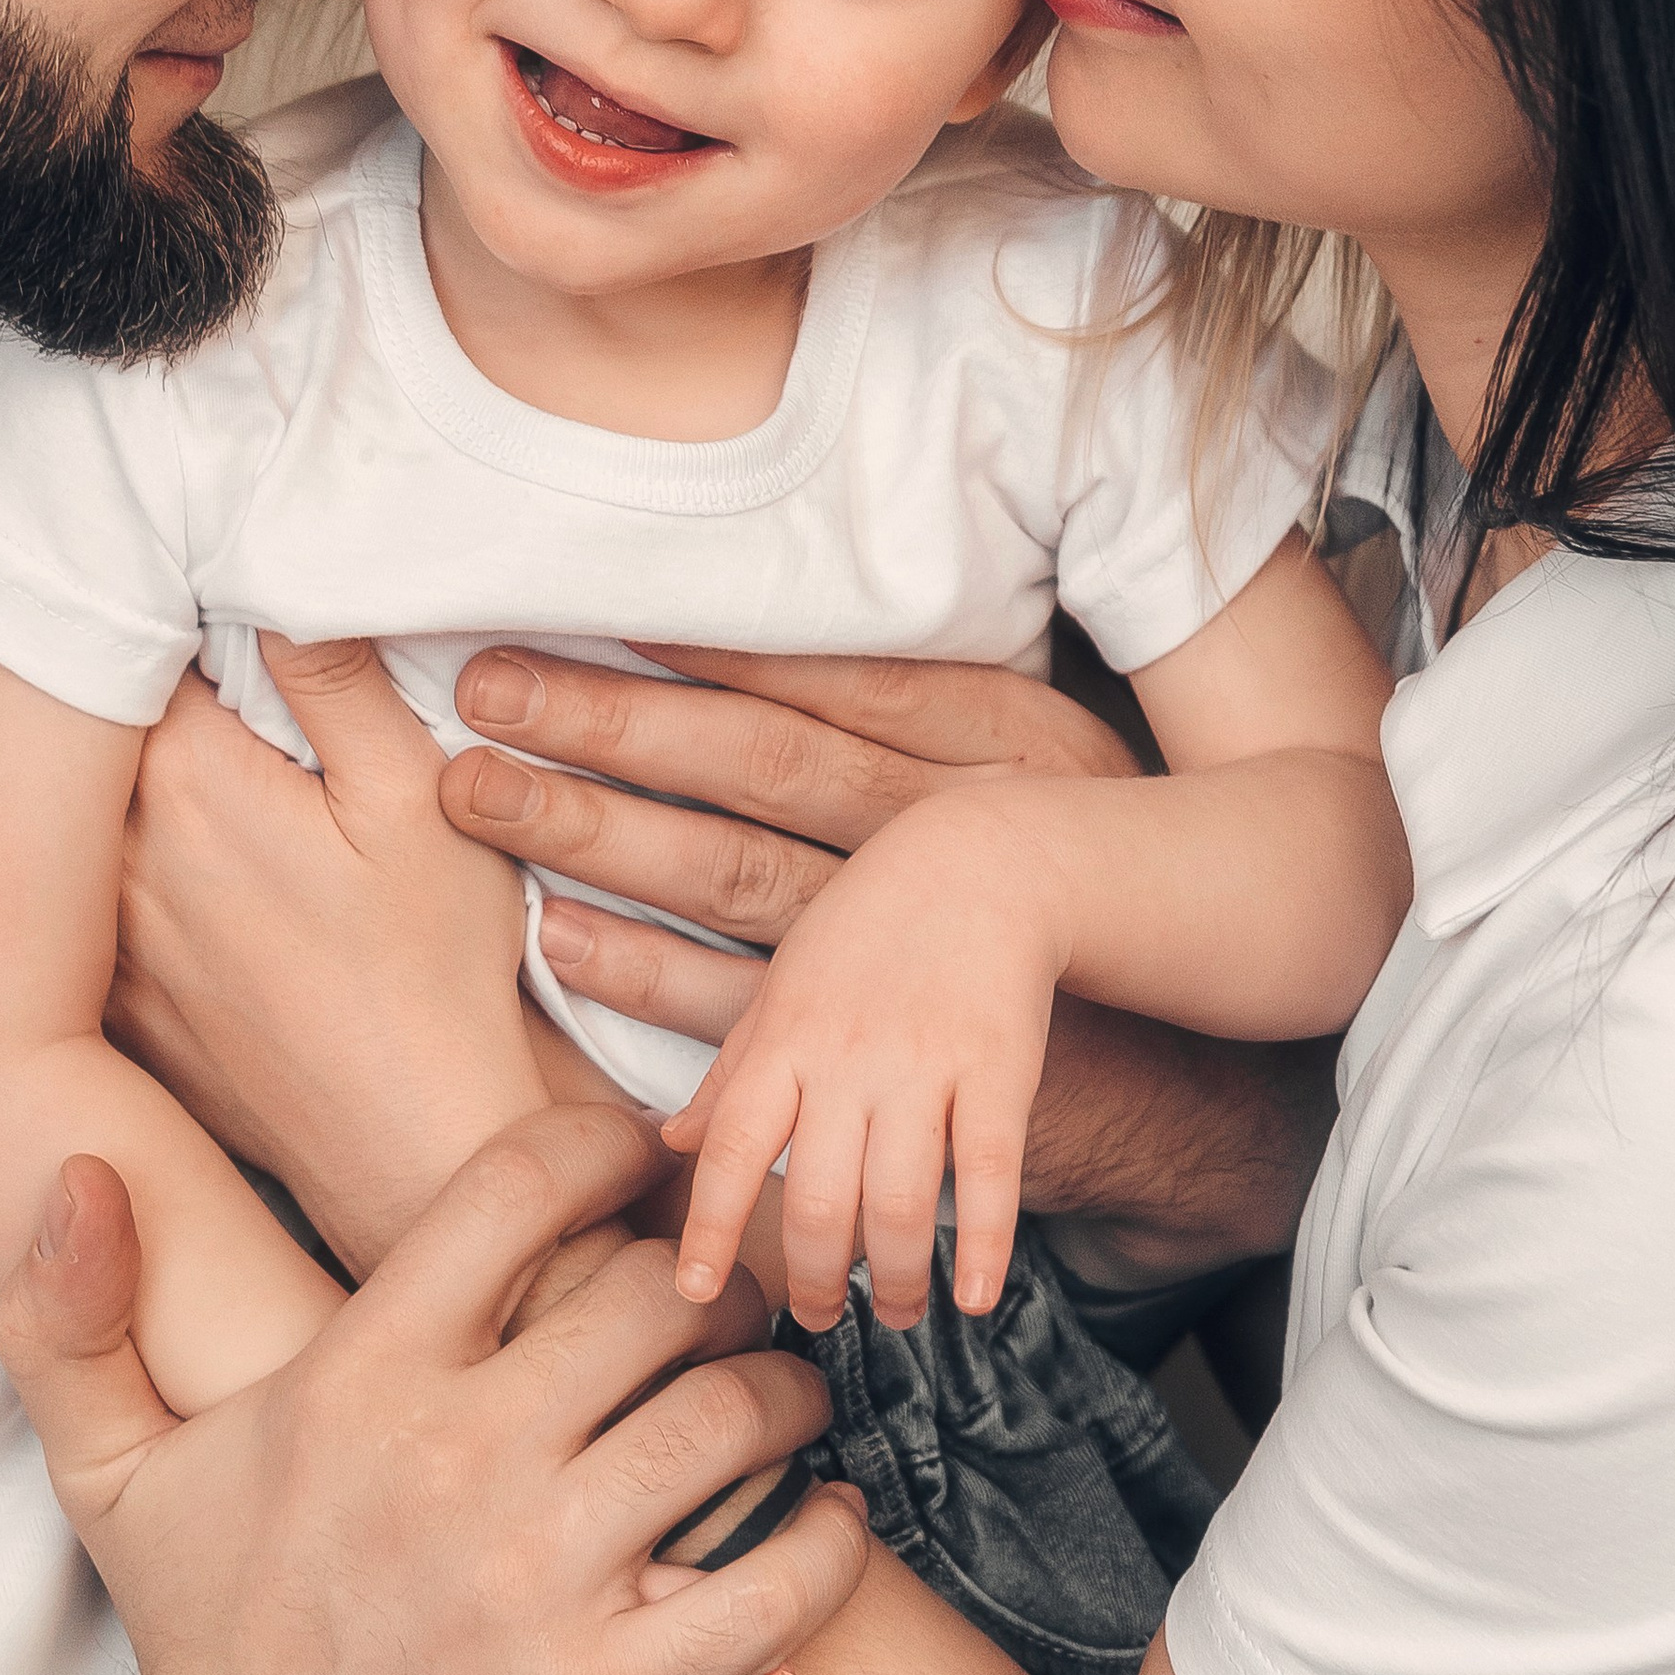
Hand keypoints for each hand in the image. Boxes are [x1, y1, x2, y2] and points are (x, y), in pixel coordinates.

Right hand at [0, 1105, 868, 1674]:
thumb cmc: (205, 1649)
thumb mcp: (110, 1471)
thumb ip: (70, 1315)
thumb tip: (73, 1172)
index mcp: (360, 1378)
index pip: (518, 1189)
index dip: (606, 1145)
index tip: (645, 1156)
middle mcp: (457, 1458)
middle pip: (658, 1294)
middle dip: (721, 1277)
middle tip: (738, 1293)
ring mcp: (543, 1579)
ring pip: (733, 1421)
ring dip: (786, 1396)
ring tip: (787, 1399)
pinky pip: (774, 1583)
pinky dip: (829, 1541)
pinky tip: (828, 1520)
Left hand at [110, 635, 538, 1272]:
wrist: (411, 1146)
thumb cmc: (433, 971)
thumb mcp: (419, 797)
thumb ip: (337, 677)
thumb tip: (275, 574)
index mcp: (188, 784)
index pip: (123, 645)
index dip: (153, 604)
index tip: (186, 587)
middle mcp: (113, 859)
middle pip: (75, 731)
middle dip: (111, 684)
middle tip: (164, 647)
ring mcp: (98, 939)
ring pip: (69, 819)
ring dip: (97, 778)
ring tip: (155, 749)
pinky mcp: (108, 1003)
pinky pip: (73, 905)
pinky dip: (93, 871)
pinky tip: (166, 869)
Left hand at [445, 642, 1136, 1027]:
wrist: (1187, 1060)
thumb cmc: (1075, 881)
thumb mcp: (1032, 761)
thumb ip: (917, 706)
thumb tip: (747, 637)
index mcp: (990, 738)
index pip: (819, 677)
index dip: (694, 648)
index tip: (577, 613)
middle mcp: (946, 828)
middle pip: (756, 763)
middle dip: (612, 723)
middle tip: (487, 690)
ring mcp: (914, 942)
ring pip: (735, 872)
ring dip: (602, 834)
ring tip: (487, 794)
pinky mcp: (883, 1043)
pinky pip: (746, 1001)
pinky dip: (647, 972)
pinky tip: (562, 934)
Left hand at [665, 795, 1061, 1329]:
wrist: (979, 862)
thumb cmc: (867, 930)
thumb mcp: (783, 987)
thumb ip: (733, 1070)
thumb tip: (673, 1141)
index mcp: (784, 1038)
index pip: (730, 1149)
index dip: (709, 1229)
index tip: (696, 1294)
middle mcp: (848, 1057)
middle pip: (817, 1199)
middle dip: (812, 1278)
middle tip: (816, 1316)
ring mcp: (926, 1064)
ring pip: (901, 1204)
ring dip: (895, 1279)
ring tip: (894, 1312)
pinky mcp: (1000, 1069)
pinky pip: (991, 1176)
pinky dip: (987, 1248)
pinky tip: (977, 1298)